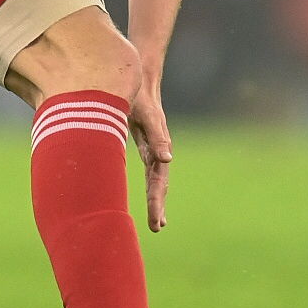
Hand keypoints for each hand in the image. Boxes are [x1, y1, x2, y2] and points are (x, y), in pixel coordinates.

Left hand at [129, 89, 171, 231]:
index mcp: (159, 148)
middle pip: (159, 184)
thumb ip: (156, 137)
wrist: (141, 80)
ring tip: (158, 222)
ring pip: (157, 179)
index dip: (155, 201)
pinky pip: (152, 170)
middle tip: (156, 228)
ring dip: (157, 199)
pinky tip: (155, 197)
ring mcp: (154, 148)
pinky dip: (153, 186)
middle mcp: (159, 151)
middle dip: (157, 206)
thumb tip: (167, 160)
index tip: (156, 221)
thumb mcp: (146, 116)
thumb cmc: (140, 97)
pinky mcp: (147, 144)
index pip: (157, 181)